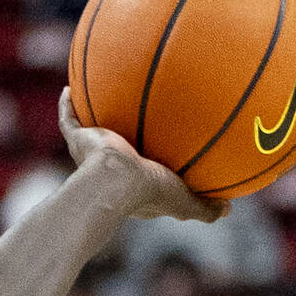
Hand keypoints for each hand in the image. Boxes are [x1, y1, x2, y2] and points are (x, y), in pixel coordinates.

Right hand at [57, 88, 227, 222]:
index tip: (164, 151)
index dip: (153, 165)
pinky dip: (67, 105)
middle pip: (118, 148)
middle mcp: (111, 169)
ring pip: (92, 131)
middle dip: (124, 137)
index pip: (145, 173)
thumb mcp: (186, 202)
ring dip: (93, 118)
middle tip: (132, 119)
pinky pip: (70, 119)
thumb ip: (205, 207)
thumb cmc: (151, 192)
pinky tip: (70, 87)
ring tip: (100, 97)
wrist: (115, 181)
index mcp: (135, 185)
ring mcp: (92, 155)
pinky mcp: (79, 140)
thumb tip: (228, 208)